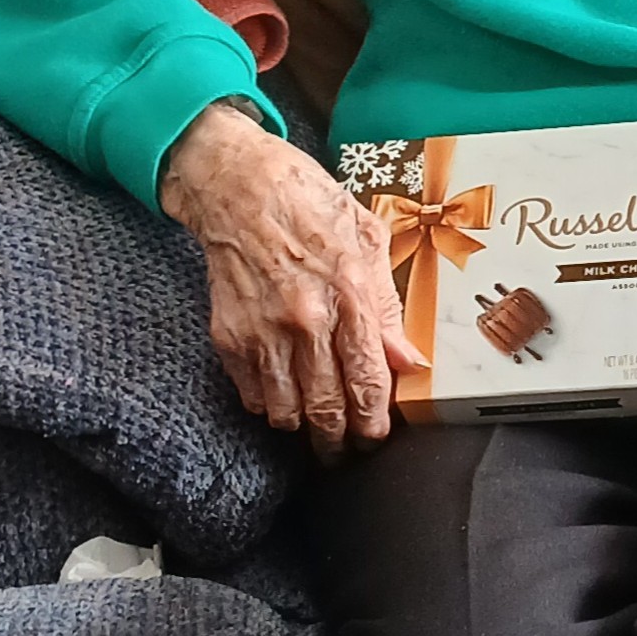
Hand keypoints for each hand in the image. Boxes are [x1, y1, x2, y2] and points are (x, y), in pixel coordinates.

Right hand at [159, 102, 425, 460]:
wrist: (239, 185)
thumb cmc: (309, 203)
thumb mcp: (368, 240)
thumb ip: (387, 305)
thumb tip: (408, 359)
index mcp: (349, 294)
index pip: (368, 380)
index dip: (375, 420)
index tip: (376, 435)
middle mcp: (306, 321)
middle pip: (327, 409)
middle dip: (340, 441)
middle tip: (347, 450)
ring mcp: (263, 332)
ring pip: (286, 412)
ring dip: (304, 427)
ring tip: (316, 427)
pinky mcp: (228, 336)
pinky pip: (251, 395)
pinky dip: (268, 404)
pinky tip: (283, 395)